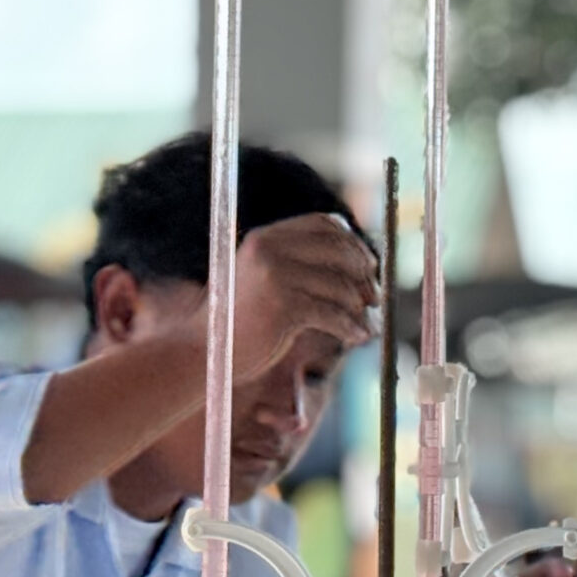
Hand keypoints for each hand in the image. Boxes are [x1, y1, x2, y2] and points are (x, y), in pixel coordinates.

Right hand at [233, 214, 379, 384]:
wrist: (201, 352)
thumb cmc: (238, 323)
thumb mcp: (264, 282)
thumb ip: (298, 267)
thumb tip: (359, 265)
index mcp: (266, 238)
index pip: (324, 224)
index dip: (353, 243)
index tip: (368, 265)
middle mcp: (271, 249)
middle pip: (339, 250)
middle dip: (364, 274)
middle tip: (375, 298)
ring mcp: (277, 276)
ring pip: (340, 286)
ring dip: (360, 308)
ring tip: (367, 324)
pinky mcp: (284, 307)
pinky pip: (333, 314)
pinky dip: (352, 327)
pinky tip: (359, 337)